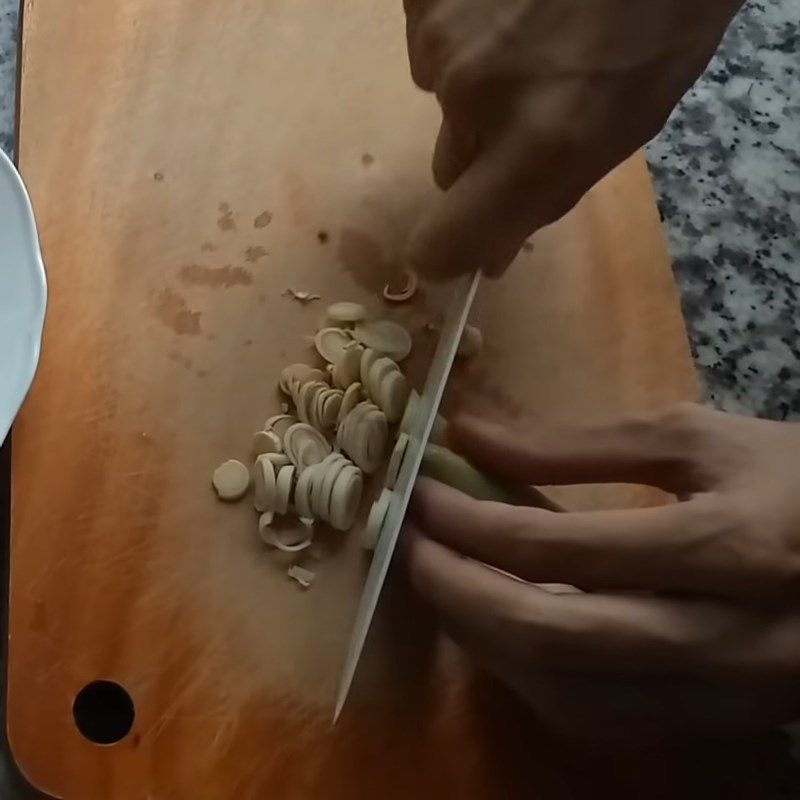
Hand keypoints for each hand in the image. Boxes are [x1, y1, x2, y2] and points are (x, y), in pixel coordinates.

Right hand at [403, 0, 742, 277]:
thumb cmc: (659, 26)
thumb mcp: (623, 130)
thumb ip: (545, 199)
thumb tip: (490, 256)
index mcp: (540, 144)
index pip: (444, 244)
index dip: (448, 254)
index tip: (460, 248)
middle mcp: (476, 95)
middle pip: (447, 170)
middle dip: (479, 156)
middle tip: (530, 105)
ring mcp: (442, 36)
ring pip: (441, 97)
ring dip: (476, 85)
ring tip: (532, 34)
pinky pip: (432, 42)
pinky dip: (464, 35)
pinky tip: (508, 3)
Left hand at [406, 404, 799, 737]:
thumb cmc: (794, 482)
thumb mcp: (695, 439)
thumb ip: (578, 445)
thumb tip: (471, 435)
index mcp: (727, 547)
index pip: (563, 551)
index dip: (473, 524)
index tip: (422, 496)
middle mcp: (722, 638)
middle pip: (554, 638)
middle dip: (458, 592)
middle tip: (410, 547)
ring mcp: (719, 696)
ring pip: (568, 695)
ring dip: (484, 642)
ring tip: (442, 584)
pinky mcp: (711, 722)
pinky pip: (598, 718)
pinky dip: (530, 676)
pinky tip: (500, 628)